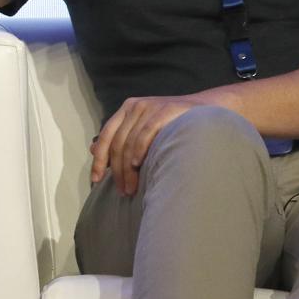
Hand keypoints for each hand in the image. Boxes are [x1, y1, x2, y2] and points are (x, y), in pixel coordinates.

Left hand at [90, 94, 205, 196]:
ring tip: (131, 188)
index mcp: (126, 110)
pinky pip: (146, 133)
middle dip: (117, 171)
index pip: (106, 136)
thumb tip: (92, 150)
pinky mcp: (165, 110)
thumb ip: (122, 137)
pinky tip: (137, 165)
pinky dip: (139, 150)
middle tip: (123, 191)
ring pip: (129, 142)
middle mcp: (135, 106)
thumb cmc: (173, 124)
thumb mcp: (144, 128)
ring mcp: (150, 107)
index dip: (99, 159)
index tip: (96, 180)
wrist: (206, 110)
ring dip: (127, 169)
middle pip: (117, 143)